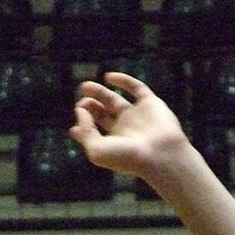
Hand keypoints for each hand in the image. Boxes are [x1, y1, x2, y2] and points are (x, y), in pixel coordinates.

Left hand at [70, 73, 186, 181]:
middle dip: (90, 107)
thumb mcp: (98, 150)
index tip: (74, 129)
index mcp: (114, 143)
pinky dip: (123, 80)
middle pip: (103, 114)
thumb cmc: (128, 158)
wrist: (159, 154)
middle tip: (81, 102)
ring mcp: (137, 115)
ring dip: (99, 92)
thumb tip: (79, 110)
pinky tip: (108, 77)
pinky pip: (137, 88)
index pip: (95, 133)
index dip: (83, 128)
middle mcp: (125, 129)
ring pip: (115, 100)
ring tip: (84, 87)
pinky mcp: (150, 104)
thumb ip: (86, 130)